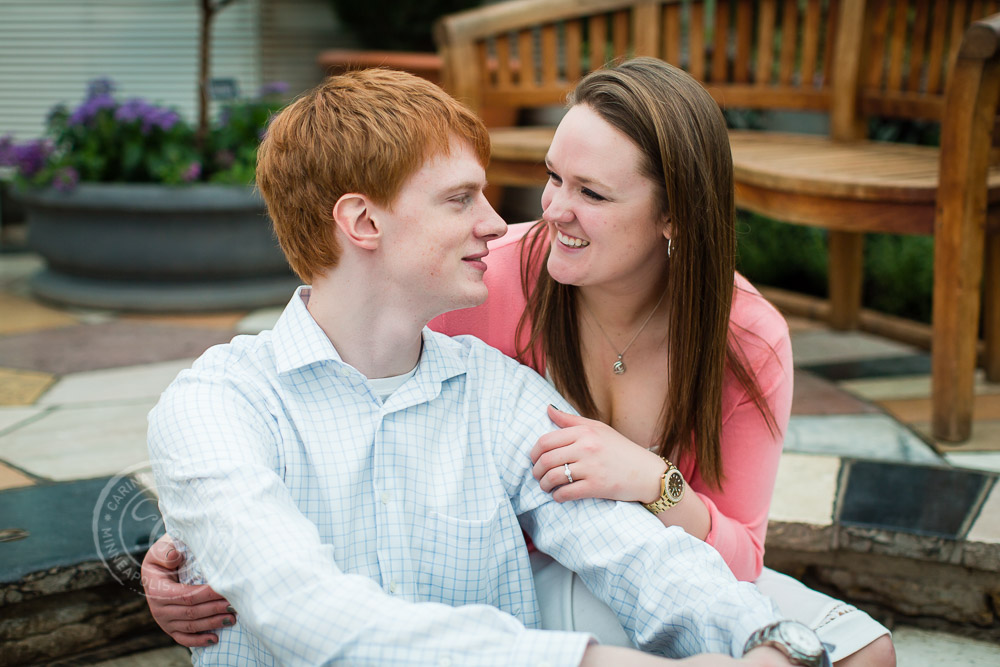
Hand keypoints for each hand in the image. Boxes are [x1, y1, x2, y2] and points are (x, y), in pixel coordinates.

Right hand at [141, 534, 234, 646]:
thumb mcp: (162, 548)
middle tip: (235, 605)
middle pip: (192, 612)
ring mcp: (164, 621)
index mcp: (158, 591)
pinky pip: (183, 638)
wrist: (159, 566)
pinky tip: (215, 639)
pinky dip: (198, 641)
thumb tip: (176, 556)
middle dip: (215, 609)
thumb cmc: (166, 554)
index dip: (208, 595)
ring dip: (212, 623)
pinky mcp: (170, 628)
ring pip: (191, 626)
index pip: (187, 596)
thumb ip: (167, 551)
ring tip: (232, 618)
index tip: (226, 589)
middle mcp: (158, 609)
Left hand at [530, 405, 666, 503]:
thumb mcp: (598, 428)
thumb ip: (571, 420)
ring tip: (546, 486)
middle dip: (536, 471)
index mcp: (584, 432)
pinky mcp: (596, 486)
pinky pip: (566, 493)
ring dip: (544, 484)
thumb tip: (547, 409)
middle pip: (546, 460)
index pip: (546, 441)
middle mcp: (586, 447)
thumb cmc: (621, 449)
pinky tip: (559, 495)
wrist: (647, 473)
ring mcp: (591, 467)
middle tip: (537, 475)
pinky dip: (558, 496)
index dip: (534, 453)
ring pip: (553, 477)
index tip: (534, 460)